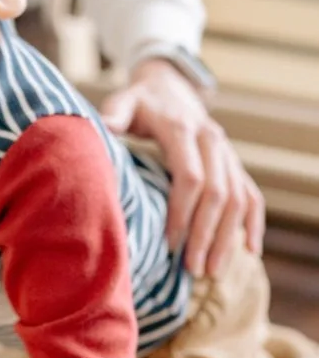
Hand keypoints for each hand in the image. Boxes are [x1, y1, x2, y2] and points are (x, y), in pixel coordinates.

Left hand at [100, 59, 264, 278]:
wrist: (169, 86)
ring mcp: (227, 152)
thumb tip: (105, 128)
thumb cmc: (139, 102)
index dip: (182, 212)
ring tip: (212, 271)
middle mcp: (211, 140)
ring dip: (228, 237)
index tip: (169, 244)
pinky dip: (253, 222)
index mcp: (182, 129)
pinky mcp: (235, 163)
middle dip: (206, 234)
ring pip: (238, 198)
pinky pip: (251, 194)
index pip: (190, 177)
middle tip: (192, 269)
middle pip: (218, 194)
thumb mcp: (123, 101)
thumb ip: (114, 114)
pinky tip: (250, 250)